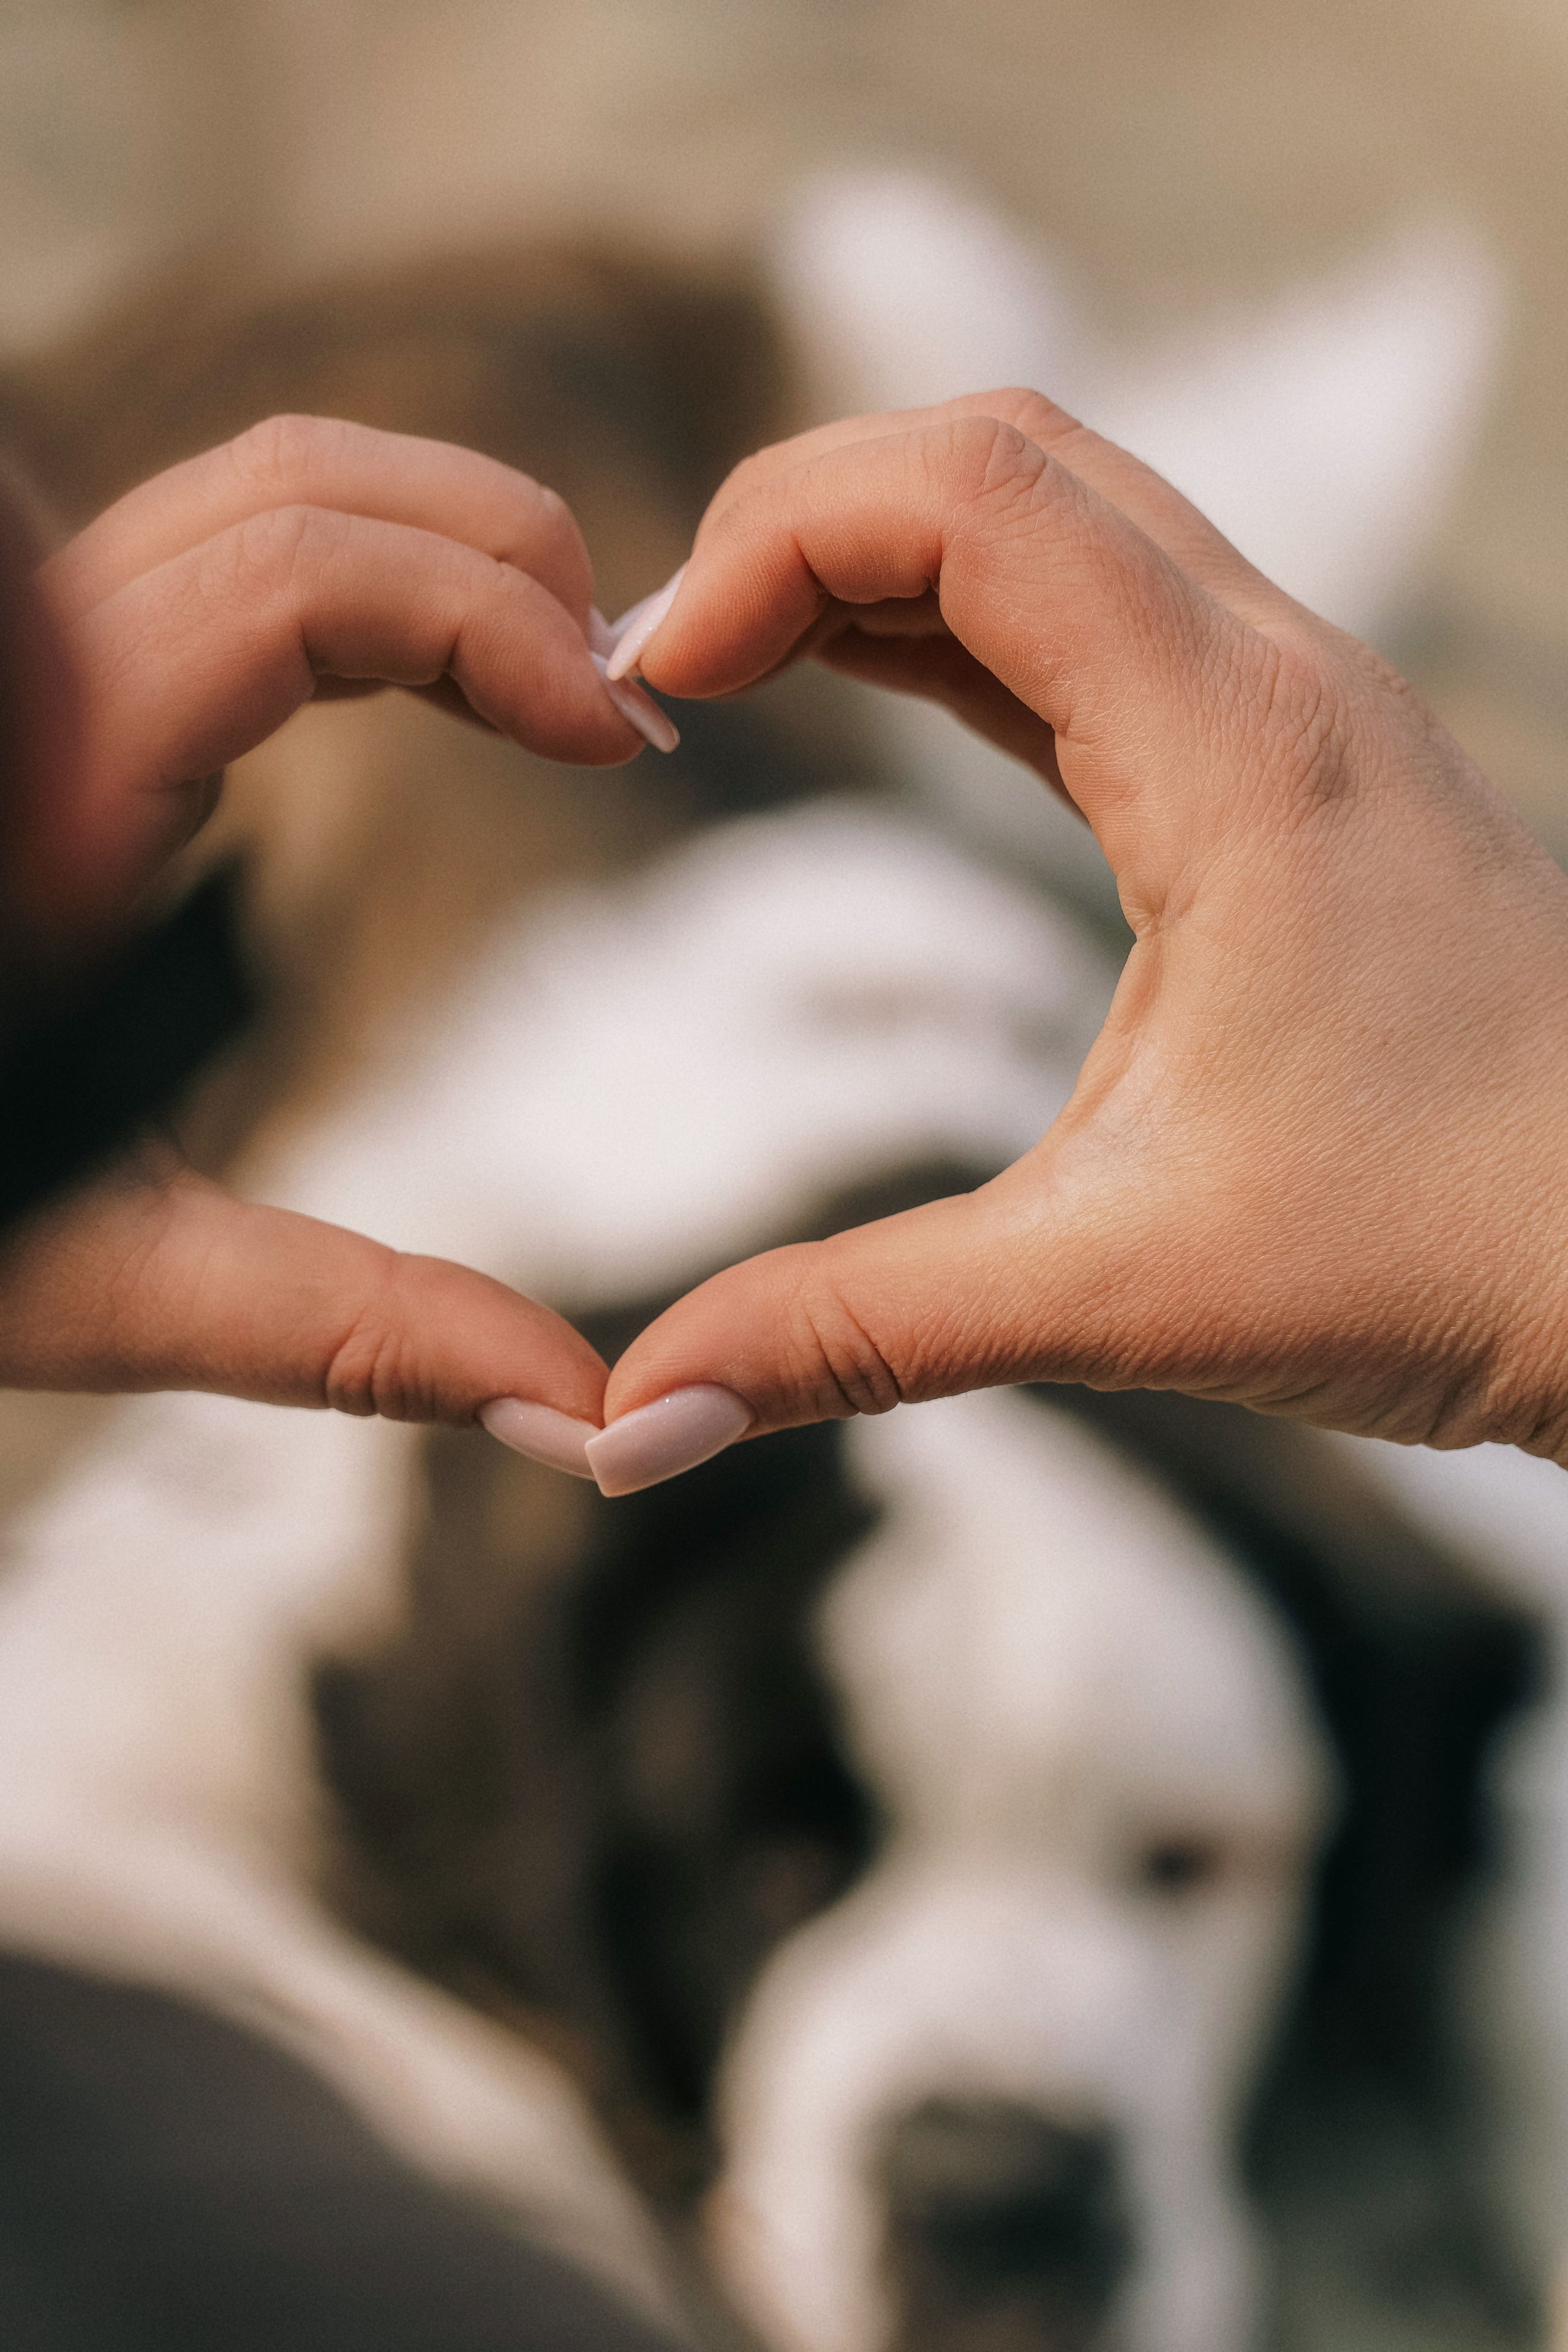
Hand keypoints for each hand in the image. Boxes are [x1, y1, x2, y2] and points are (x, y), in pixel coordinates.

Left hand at [0, 420, 640, 1431]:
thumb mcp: (96, 1278)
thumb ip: (337, 1328)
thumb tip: (576, 1408)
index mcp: (64, 804)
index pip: (299, 581)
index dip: (489, 620)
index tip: (618, 740)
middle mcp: (43, 683)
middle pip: (296, 490)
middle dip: (494, 550)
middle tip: (614, 695)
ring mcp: (41, 666)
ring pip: (252, 493)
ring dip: (426, 541)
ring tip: (550, 671)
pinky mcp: (56, 688)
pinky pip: (214, 549)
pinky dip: (352, 571)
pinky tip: (424, 673)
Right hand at [588, 391, 1567, 1487]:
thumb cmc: (1457, 1256)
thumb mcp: (1124, 1289)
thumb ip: (861, 1331)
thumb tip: (641, 1418)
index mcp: (1238, 750)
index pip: (970, 493)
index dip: (772, 541)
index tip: (656, 686)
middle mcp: (1280, 681)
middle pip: (1003, 453)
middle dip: (802, 517)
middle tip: (669, 667)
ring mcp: (1302, 710)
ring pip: (1060, 514)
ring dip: (881, 555)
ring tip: (731, 667)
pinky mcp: (1299, 771)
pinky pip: (1102, 620)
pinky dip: (962, 620)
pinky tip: (871, 688)